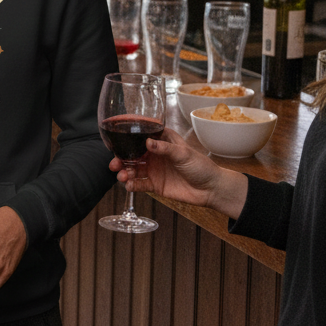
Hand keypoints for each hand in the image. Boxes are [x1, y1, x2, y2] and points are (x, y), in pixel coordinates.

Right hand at [112, 127, 247, 219]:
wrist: (210, 189)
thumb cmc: (201, 166)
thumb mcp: (184, 154)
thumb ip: (165, 149)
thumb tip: (149, 142)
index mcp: (162, 142)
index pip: (142, 136)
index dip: (128, 138)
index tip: (117, 139)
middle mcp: (155, 154)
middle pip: (133, 154)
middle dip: (121, 158)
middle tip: (114, 163)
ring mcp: (154, 169)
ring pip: (133, 169)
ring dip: (125, 172)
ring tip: (122, 176)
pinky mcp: (155, 184)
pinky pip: (139, 184)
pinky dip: (131, 185)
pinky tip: (128, 185)